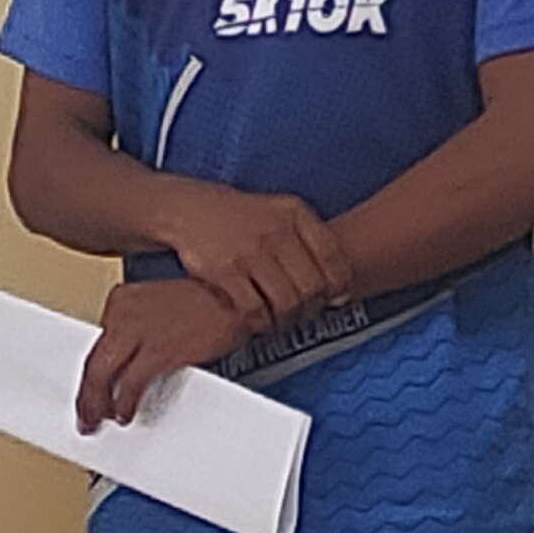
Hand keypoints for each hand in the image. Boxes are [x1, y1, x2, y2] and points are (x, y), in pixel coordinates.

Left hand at [77, 274, 247, 428]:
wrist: (237, 298)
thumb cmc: (208, 303)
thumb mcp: (162, 308)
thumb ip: (139, 331)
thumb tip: (127, 365)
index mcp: (123, 299)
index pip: (96, 343)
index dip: (91, 373)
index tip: (90, 390)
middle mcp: (124, 312)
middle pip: (94, 361)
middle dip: (87, 395)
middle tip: (87, 415)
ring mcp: (139, 330)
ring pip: (102, 375)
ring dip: (97, 404)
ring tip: (100, 421)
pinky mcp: (157, 350)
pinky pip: (130, 384)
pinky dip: (124, 403)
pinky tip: (126, 414)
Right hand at [157, 182, 350, 328]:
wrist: (191, 209)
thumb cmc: (243, 216)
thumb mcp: (281, 210)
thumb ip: (312, 240)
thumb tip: (342, 285)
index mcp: (295, 213)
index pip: (333, 255)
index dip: (340, 284)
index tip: (337, 298)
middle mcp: (276, 231)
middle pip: (312, 285)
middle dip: (313, 307)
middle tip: (307, 313)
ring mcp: (250, 252)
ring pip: (286, 302)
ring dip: (288, 319)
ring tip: (284, 319)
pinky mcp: (225, 272)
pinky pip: (254, 310)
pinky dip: (261, 323)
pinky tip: (260, 320)